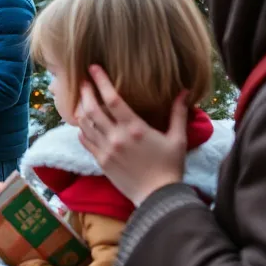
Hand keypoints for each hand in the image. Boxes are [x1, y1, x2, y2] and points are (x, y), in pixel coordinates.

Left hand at [76, 65, 187, 205]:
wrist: (157, 197)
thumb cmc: (170, 167)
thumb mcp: (178, 138)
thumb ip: (178, 113)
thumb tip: (184, 91)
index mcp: (135, 128)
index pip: (112, 99)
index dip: (101, 81)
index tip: (93, 68)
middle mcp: (116, 137)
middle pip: (92, 109)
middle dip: (86, 92)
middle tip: (83, 81)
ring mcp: (106, 150)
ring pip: (85, 124)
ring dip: (81, 109)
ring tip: (82, 100)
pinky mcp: (101, 162)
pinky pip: (85, 141)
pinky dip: (82, 130)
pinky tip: (84, 124)